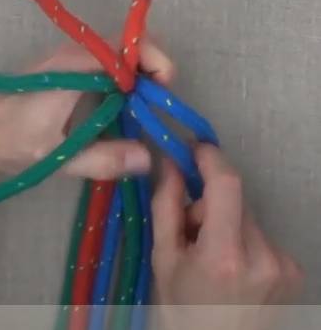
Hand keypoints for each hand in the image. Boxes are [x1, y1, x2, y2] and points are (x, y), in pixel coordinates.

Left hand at [0, 37, 173, 184]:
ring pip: (114, 61)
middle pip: (125, 50)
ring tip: (141, 117)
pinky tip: (117, 117)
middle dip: (149, 75)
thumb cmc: (9, 140)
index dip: (154, 59)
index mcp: (74, 66)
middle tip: (155, 109)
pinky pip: (100, 71)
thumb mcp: (58, 155)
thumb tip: (147, 158)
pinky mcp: (64, 74)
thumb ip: (103, 158)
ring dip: (134, 83)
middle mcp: (72, 55)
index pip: (126, 44)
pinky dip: (118, 88)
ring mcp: (67, 62)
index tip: (164, 88)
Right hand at [152, 144, 302, 329]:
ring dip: (226, 220)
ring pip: (247, 215)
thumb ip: (166, 204)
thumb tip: (171, 162)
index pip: (227, 185)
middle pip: (235, 199)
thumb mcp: (163, 257)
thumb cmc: (182, 309)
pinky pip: (260, 233)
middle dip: (209, 200)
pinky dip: (242, 237)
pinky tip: (232, 264)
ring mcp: (283, 264)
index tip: (195, 147)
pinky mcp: (292, 268)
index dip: (212, 157)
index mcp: (224, 256)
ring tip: (210, 252)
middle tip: (189, 225)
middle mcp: (262, 256)